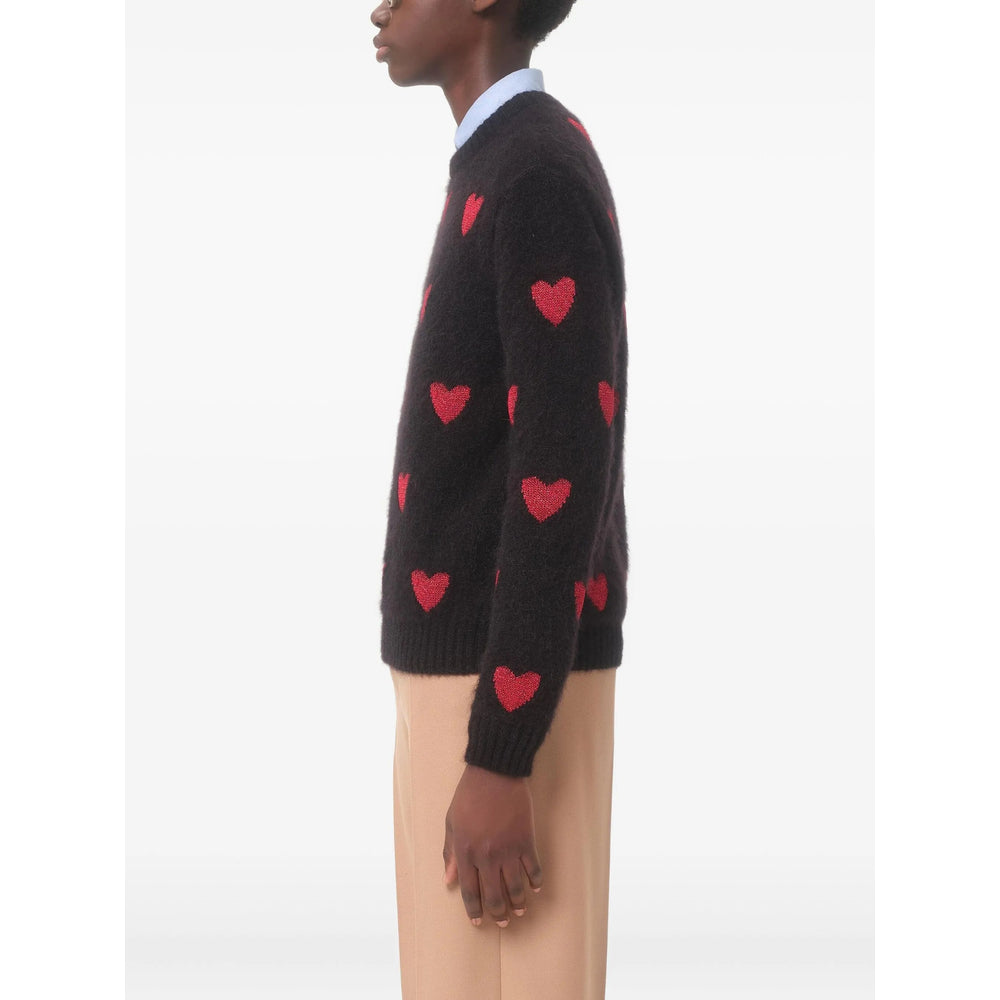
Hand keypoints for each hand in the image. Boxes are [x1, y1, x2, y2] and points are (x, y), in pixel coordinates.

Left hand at [442, 763, 543, 926]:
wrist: (494, 773)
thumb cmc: (469, 795)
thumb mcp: (451, 822)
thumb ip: (450, 852)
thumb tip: (449, 879)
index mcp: (465, 851)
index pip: (469, 891)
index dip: (474, 910)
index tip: (477, 921)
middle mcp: (486, 856)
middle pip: (493, 895)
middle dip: (498, 913)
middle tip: (503, 922)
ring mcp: (507, 850)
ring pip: (514, 887)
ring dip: (518, 903)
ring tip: (520, 910)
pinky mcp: (525, 841)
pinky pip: (532, 869)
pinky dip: (535, 881)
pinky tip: (535, 887)